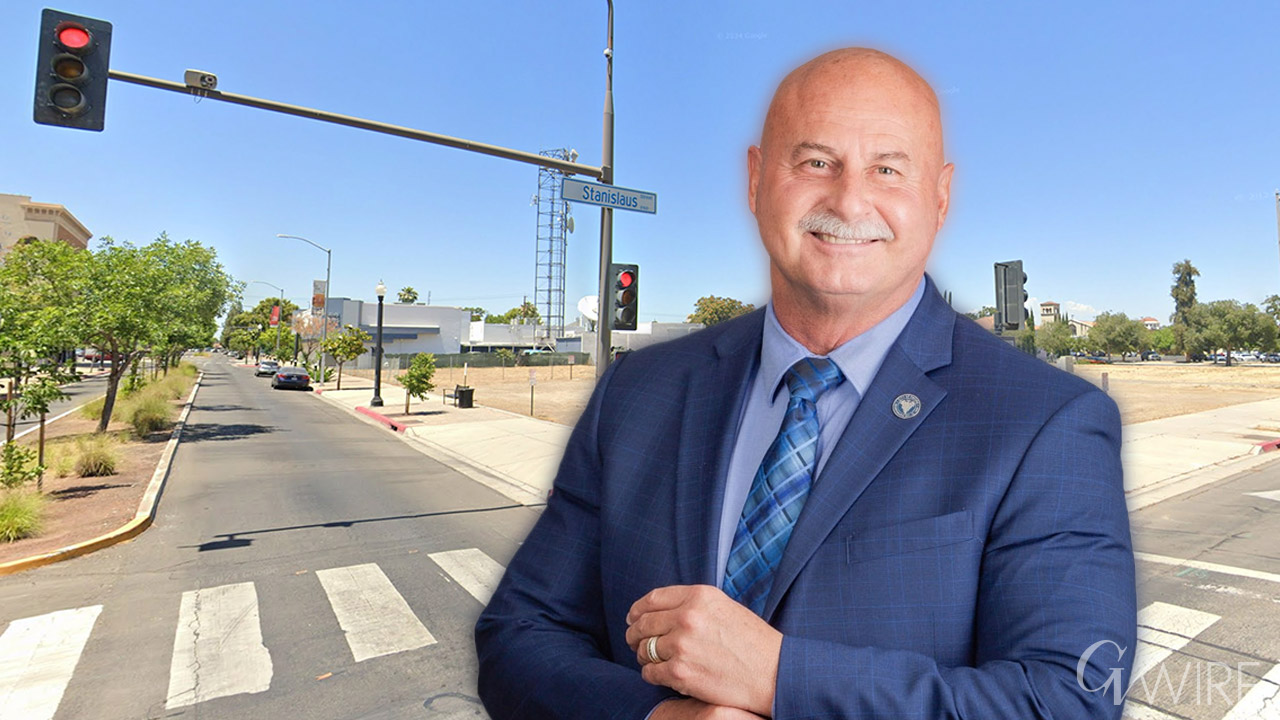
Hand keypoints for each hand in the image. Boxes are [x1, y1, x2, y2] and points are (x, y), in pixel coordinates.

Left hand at [626, 585, 780, 715]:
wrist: (774, 674)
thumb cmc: (753, 643)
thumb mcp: (725, 608)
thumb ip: (693, 605)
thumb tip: (660, 610)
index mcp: (699, 596)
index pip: (653, 599)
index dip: (638, 609)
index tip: (633, 617)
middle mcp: (688, 617)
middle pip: (644, 623)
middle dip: (635, 633)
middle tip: (634, 641)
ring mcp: (682, 645)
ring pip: (644, 649)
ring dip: (644, 655)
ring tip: (651, 659)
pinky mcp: (680, 673)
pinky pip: (650, 672)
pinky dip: (651, 674)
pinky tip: (661, 674)